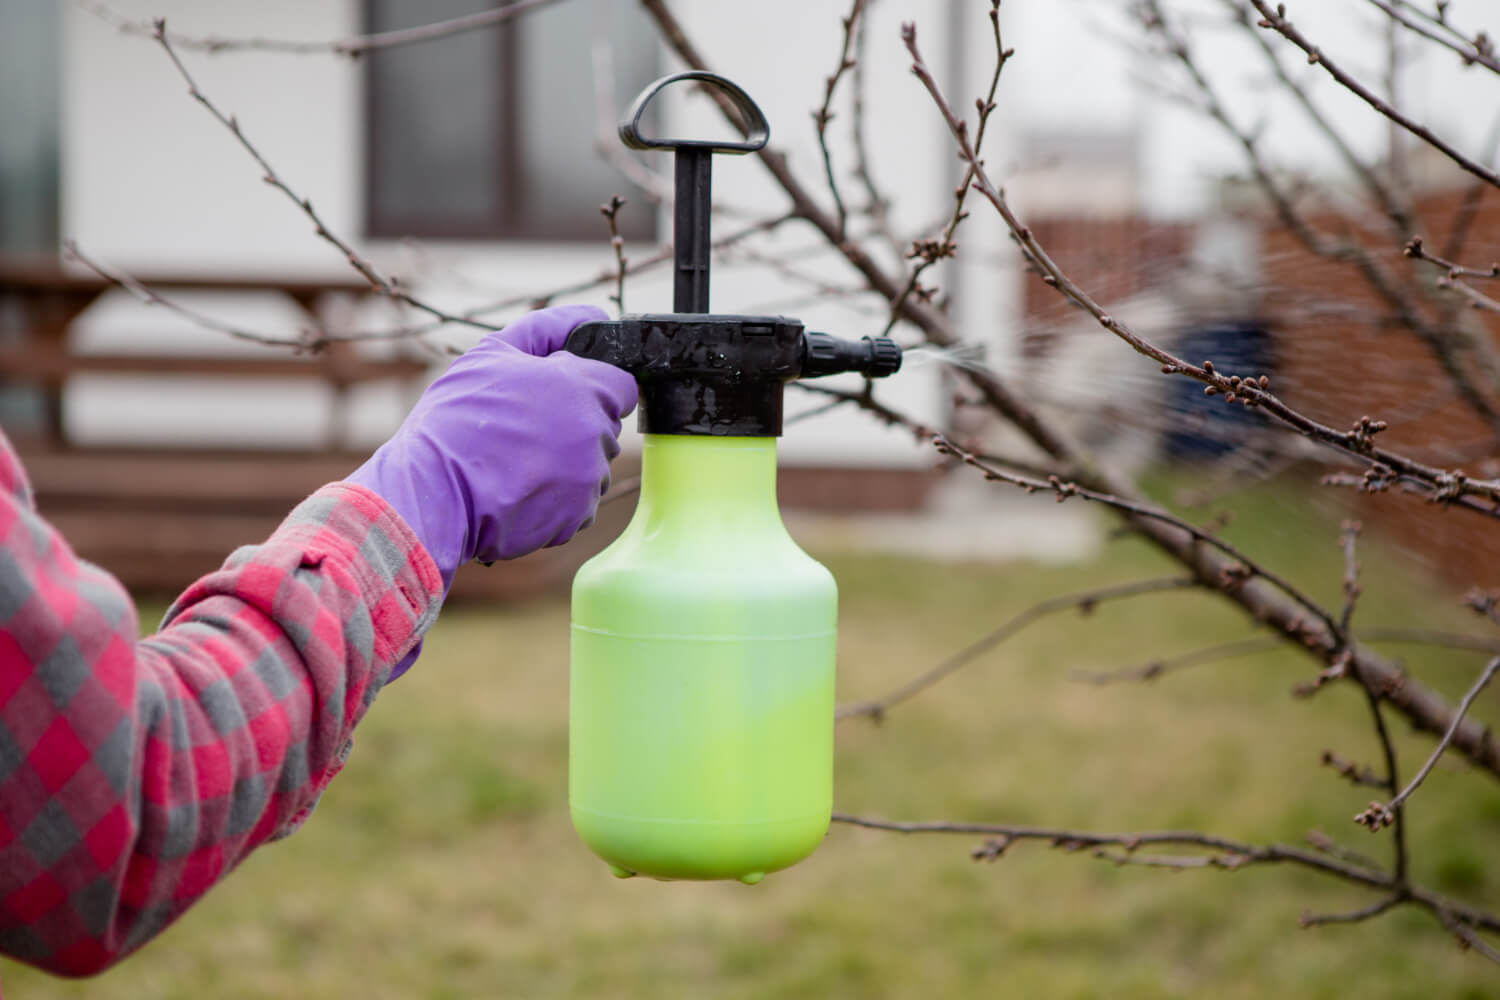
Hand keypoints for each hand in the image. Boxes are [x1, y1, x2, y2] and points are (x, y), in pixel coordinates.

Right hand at [347, 305, 635, 675]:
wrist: (431, 491)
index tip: (560, 395)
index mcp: (583, 388)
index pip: (621, 385)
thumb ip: (549, 328)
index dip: (592, 386)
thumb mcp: (493, 353)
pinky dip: (555, 498)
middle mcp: (595, 434)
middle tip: (525, 430)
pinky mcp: (576, 517)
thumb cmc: (457, 419)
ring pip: (592, 466)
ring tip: (515, 462)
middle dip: (576, 425)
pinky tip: (517, 489)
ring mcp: (588, 479)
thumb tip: (593, 317)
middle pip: (605, 426)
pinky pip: (578, 503)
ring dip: (567, 463)